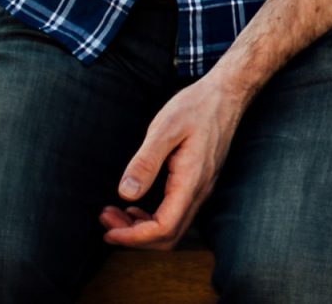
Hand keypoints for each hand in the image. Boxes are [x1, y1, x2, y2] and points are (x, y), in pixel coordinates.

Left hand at [99, 71, 250, 248]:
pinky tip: (134, 205)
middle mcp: (199, 190)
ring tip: (113, 214)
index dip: (134, 237)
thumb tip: (126, 193)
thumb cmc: (196, 106)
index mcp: (191, 181)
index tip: (108, 231)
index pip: (165, 227)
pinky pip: (175, 213)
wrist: (226, 94)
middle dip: (134, 237)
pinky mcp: (198, 183)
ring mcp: (201, 188)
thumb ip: (146, 161)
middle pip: (168, 235)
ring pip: (172, 227)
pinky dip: (151, 218)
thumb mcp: (166, 128)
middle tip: (105, 222)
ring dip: (141, 228)